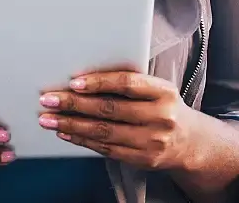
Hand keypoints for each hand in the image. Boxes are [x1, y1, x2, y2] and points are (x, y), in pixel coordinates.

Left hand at [37, 68, 198, 171]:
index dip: (98, 82)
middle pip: (109, 109)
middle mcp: (160, 117)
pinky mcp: (142, 159)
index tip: (73, 82)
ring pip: (104, 132)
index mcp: (163, 92)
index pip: (126, 83)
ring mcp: (152, 141)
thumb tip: (83, 79)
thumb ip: (128, 83)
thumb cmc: (164, 107)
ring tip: (49, 118)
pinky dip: (82, 140)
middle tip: (49, 99)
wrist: (189, 142)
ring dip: (71, 124)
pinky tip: (66, 132)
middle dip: (74, 104)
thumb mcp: (156, 89)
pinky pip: (106, 149)